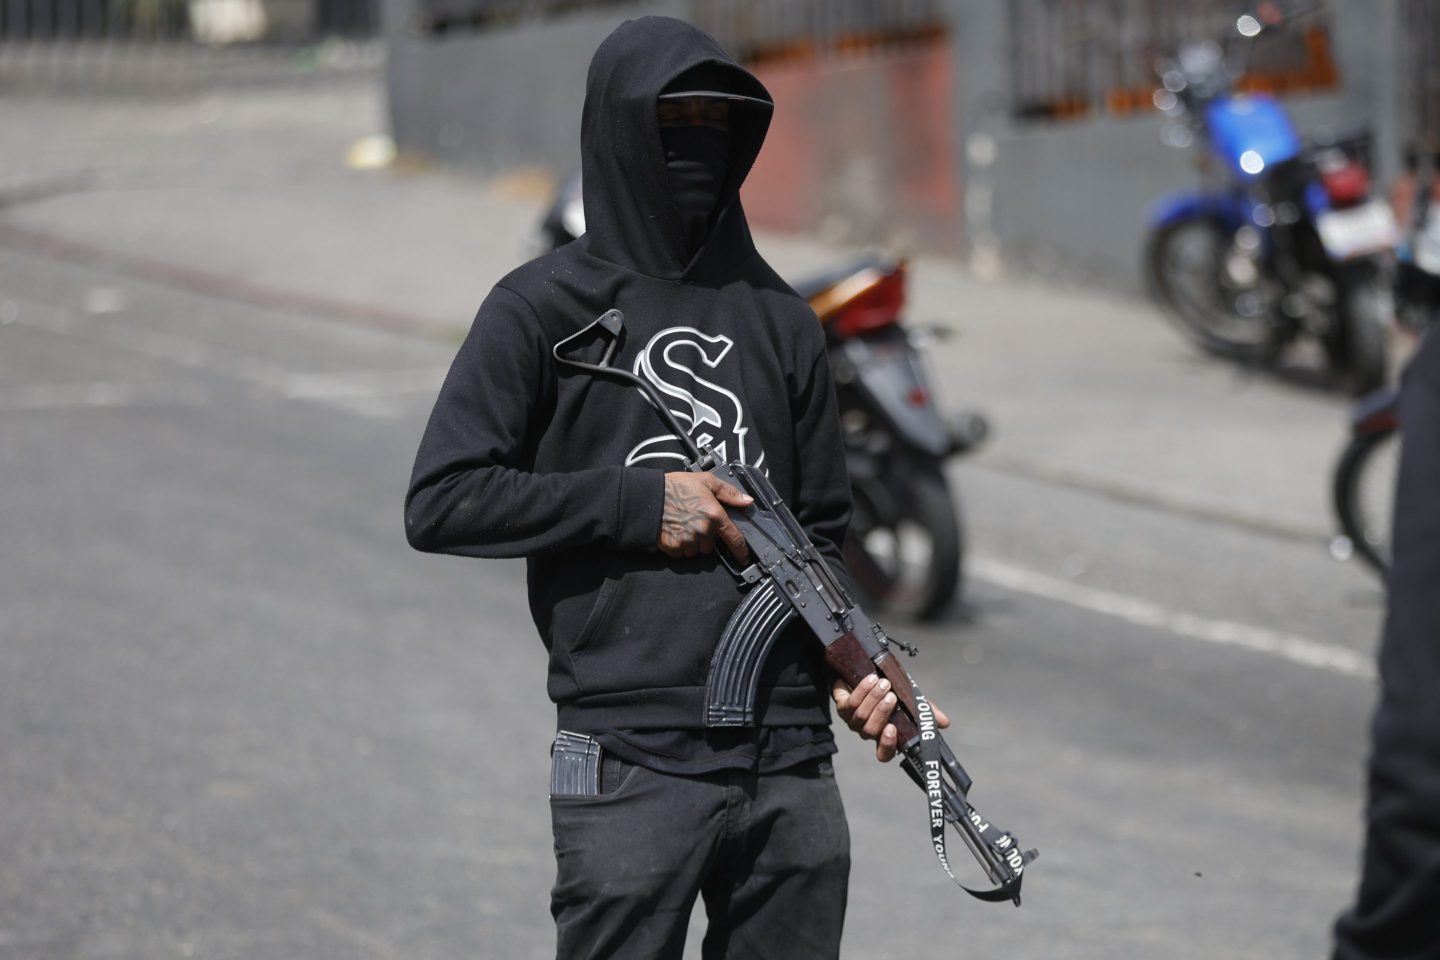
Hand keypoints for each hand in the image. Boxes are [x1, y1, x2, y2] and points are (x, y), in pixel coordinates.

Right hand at [657, 472, 752, 562]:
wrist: (648, 495)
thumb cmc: (675, 487)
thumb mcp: (706, 481)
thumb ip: (729, 492)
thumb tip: (747, 501)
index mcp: (714, 515)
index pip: (734, 539)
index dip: (741, 551)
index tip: (743, 557)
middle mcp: (703, 531)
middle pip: (710, 546)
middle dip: (705, 538)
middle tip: (694, 522)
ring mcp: (688, 540)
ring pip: (695, 551)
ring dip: (692, 543)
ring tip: (682, 525)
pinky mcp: (673, 547)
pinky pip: (680, 553)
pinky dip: (678, 546)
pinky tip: (673, 531)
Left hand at [831, 675, 949, 762]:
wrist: (862, 672)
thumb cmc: (888, 690)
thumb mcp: (908, 698)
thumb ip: (924, 710)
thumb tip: (944, 722)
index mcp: (884, 734)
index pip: (884, 753)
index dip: (887, 746)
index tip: (892, 729)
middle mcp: (868, 731)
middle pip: (872, 730)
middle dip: (881, 712)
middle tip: (891, 696)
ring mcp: (853, 721)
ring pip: (861, 716)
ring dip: (873, 698)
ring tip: (883, 683)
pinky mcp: (842, 708)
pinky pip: (850, 703)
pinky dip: (861, 691)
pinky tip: (870, 679)